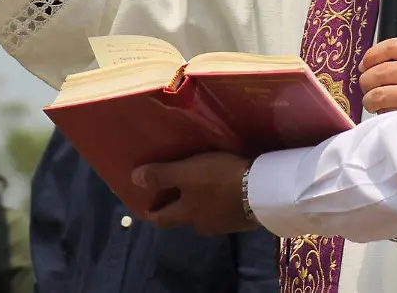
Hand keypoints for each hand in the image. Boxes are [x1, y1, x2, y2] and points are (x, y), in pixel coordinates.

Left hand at [132, 151, 257, 234]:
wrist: (263, 190)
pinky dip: (220, 204)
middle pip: (183, 219)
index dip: (151, 213)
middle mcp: (201, 224)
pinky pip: (224, 213)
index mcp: (185, 214)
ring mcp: (223, 225)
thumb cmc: (220, 179)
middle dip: (177, 209)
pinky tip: (226, 193)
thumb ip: (162, 175)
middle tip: (174, 195)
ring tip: (203, 190)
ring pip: (204, 216)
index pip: (161, 219)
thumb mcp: (188, 172)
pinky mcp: (242, 219)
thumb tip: (133, 179)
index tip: (146, 207)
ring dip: (201, 206)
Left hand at [358, 38, 396, 113]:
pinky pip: (391, 112)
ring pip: (380, 94)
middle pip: (381, 71)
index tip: (365, 63)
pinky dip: (383, 113)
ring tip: (372, 102)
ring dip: (369, 99)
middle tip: (365, 86)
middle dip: (366, 80)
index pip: (392, 46)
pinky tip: (386, 113)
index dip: (372, 55)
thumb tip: (384, 65)